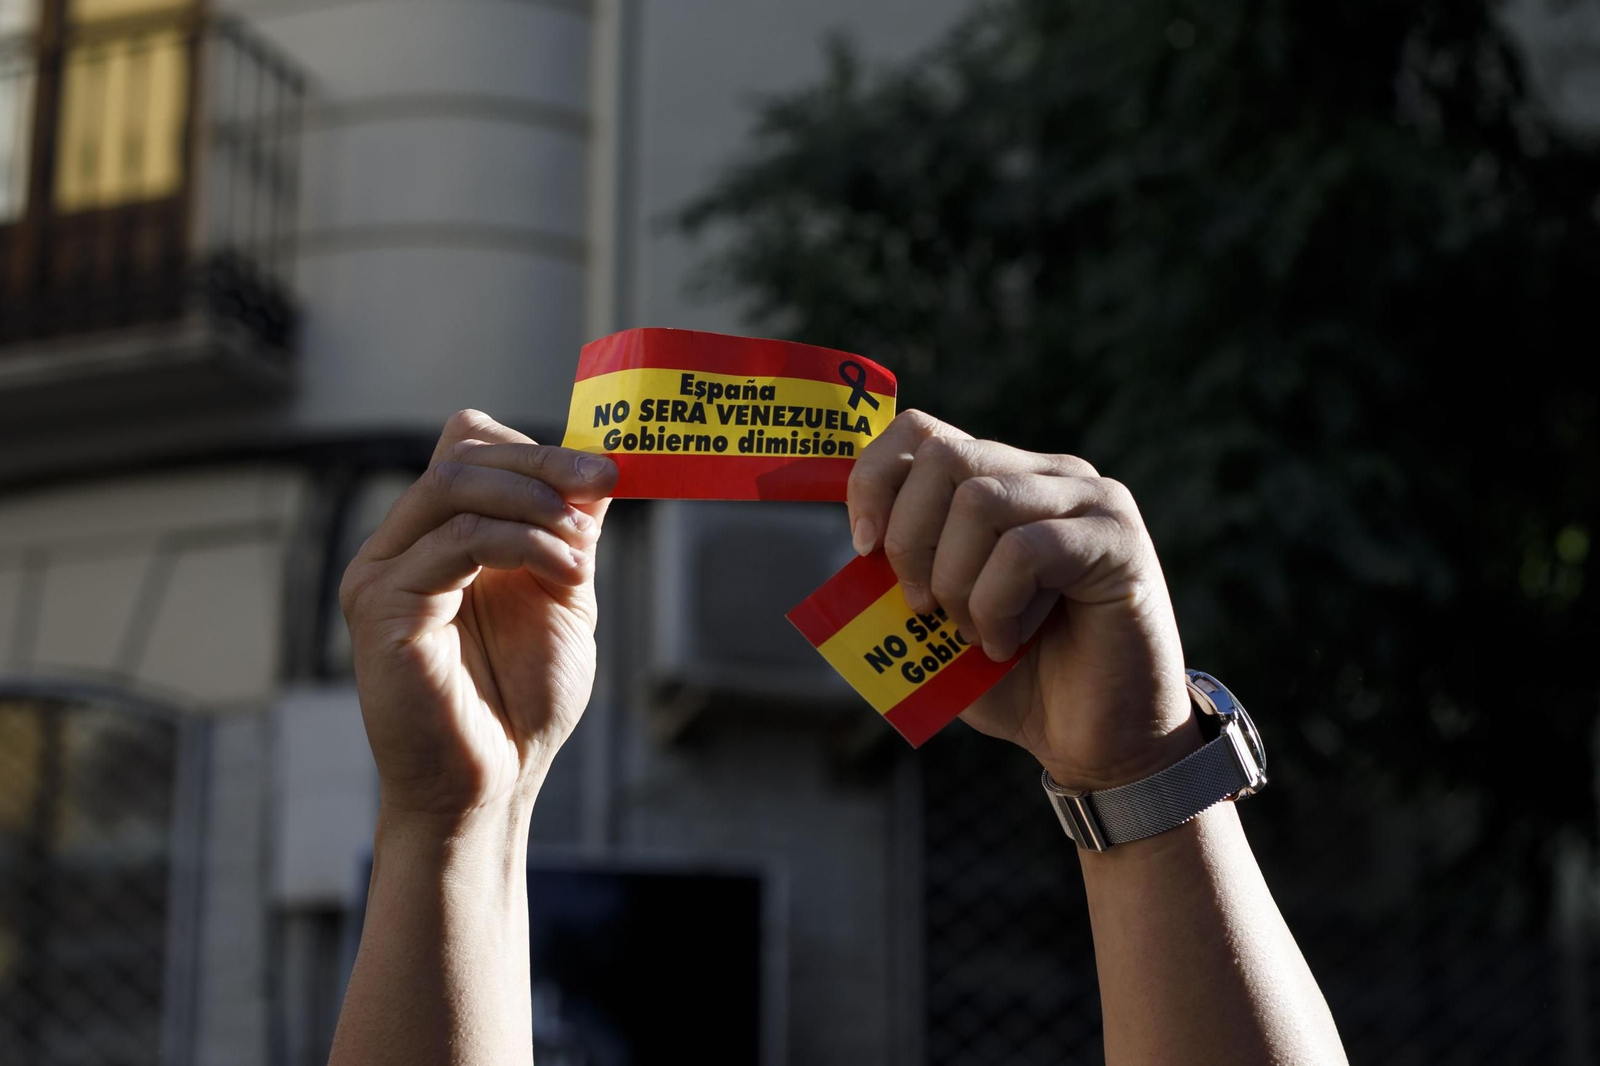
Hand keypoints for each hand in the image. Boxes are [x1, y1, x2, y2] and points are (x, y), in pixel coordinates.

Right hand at [339, 410, 617, 816]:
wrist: (496, 782)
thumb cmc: (523, 702)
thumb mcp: (563, 598)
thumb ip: (569, 534)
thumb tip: (594, 469)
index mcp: (441, 537)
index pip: (469, 447)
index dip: (536, 448)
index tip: (603, 471)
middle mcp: (402, 546)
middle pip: (461, 454)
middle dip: (543, 464)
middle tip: (601, 484)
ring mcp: (383, 572)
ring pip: (453, 485)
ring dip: (535, 503)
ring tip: (582, 548)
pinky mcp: (381, 606)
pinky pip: (455, 541)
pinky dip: (523, 543)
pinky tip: (565, 572)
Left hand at [847, 411, 1196, 791]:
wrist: (1098, 740)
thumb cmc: (1017, 680)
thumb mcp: (938, 621)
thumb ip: (902, 573)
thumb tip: (858, 542)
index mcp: (1004, 480)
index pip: (920, 432)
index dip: (873, 481)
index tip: (863, 548)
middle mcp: (1050, 474)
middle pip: (944, 456)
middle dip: (910, 539)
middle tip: (924, 608)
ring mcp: (1092, 501)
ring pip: (981, 499)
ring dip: (956, 581)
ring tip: (975, 633)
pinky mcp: (1118, 542)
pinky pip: (1025, 550)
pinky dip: (996, 605)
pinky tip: (1009, 644)